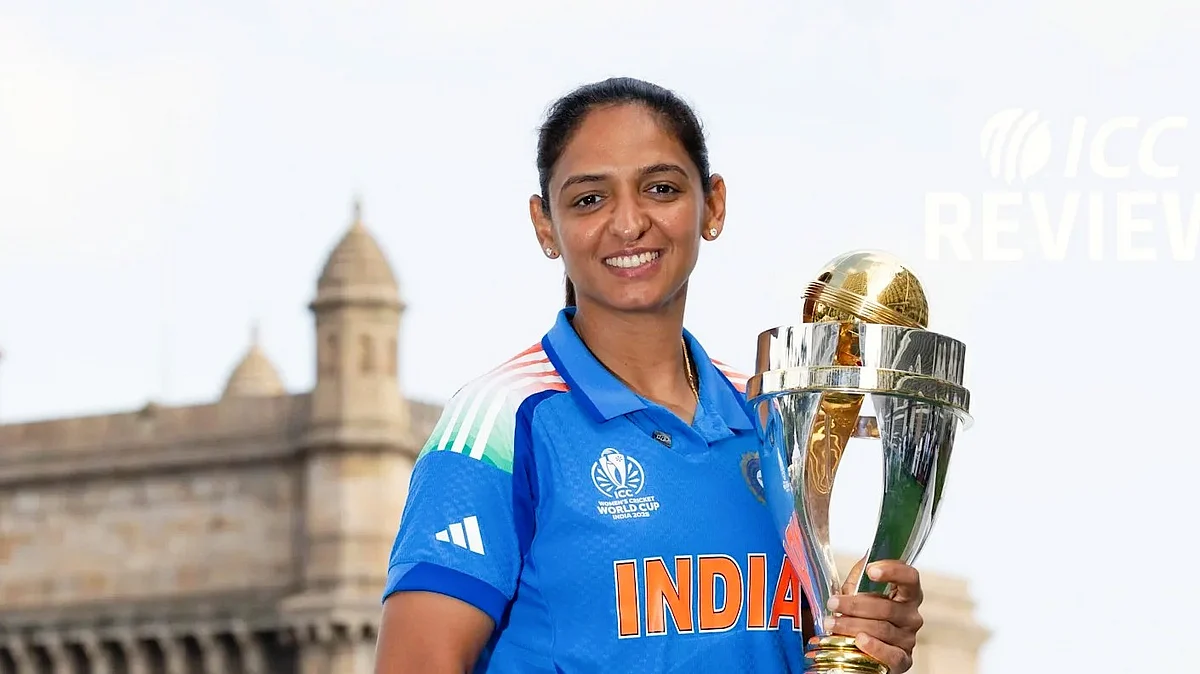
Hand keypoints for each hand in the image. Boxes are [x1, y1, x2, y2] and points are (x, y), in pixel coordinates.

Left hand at [825, 558, 923, 672]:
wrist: (866, 649)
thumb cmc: (864, 616)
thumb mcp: (858, 592)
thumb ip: (861, 576)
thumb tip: (867, 555)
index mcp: (906, 594)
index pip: (909, 578)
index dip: (892, 571)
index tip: (871, 570)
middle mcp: (911, 616)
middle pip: (886, 607)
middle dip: (855, 604)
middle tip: (833, 603)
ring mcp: (909, 639)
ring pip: (881, 629)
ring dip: (852, 625)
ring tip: (832, 623)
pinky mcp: (903, 660)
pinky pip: (890, 654)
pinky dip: (874, 647)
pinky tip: (859, 641)